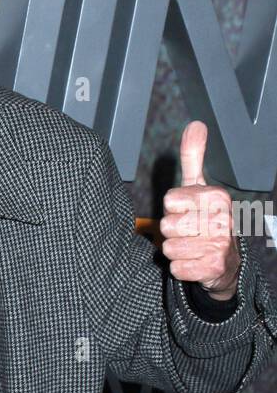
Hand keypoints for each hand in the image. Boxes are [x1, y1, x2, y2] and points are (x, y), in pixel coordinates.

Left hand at [160, 121, 239, 301]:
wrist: (225, 262)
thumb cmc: (206, 220)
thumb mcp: (199, 187)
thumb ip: (194, 157)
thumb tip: (196, 124)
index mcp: (217, 196)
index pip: (170, 201)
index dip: (173, 209)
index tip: (188, 212)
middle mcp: (222, 219)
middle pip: (167, 225)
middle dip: (173, 232)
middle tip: (189, 232)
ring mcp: (220, 244)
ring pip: (169, 247)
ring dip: (176, 251)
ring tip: (192, 247)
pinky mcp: (213, 268)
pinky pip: (176, 268)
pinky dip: (181, 269)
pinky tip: (195, 262)